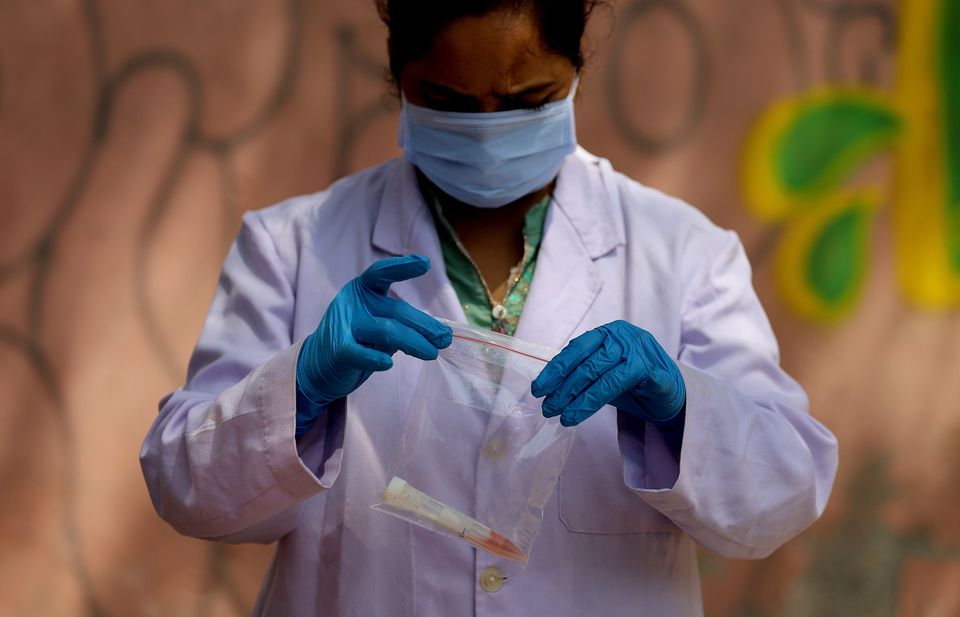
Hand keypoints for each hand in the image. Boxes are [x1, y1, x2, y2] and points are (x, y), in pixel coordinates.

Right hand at [296, 255, 451, 416]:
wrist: (318, 365)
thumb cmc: (357, 340)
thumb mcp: (380, 325)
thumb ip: (406, 325)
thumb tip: (444, 335)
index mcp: (362, 290)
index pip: (381, 273)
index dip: (403, 267)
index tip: (425, 264)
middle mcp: (352, 303)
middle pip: (396, 311)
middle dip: (424, 325)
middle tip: (444, 338)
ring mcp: (343, 325)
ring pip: (387, 331)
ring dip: (414, 342)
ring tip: (432, 353)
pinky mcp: (337, 350)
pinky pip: (360, 353)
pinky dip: (375, 358)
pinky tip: (387, 364)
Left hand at [531, 320, 684, 426]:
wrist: (674, 391)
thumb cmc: (634, 381)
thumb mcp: (604, 372)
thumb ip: (582, 371)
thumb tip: (548, 385)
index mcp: (608, 333)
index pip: (576, 350)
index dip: (555, 369)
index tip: (538, 388)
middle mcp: (624, 337)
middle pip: (586, 364)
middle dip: (563, 388)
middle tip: (547, 408)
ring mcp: (640, 352)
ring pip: (601, 377)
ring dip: (577, 399)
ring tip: (561, 416)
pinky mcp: (654, 372)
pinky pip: (619, 386)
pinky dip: (595, 402)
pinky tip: (579, 415)